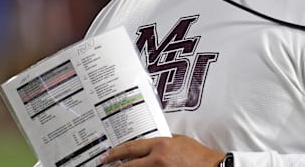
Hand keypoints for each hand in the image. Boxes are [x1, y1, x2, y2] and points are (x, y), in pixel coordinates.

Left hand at [100, 134, 224, 166]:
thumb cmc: (199, 156)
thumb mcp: (179, 141)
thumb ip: (163, 143)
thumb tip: (148, 145)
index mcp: (161, 146)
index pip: (132, 148)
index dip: (116, 152)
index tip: (106, 155)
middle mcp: (158, 160)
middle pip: (129, 165)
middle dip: (115, 166)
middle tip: (105, 166)